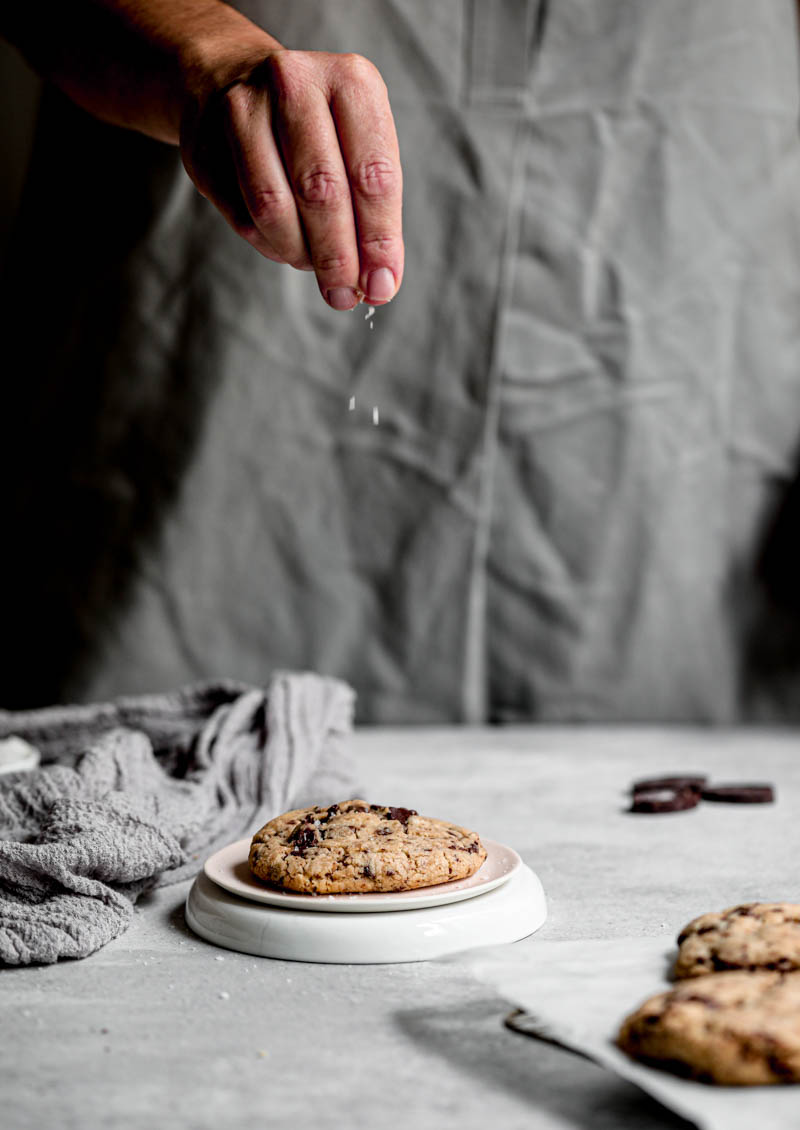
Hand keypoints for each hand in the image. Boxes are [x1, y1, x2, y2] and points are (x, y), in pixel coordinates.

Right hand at [181, 48, 403, 309]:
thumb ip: (375, 216)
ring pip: (273, 206)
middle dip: (337, 256)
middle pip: (321, 191)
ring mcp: (242, 108)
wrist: (233, 80)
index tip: (381, 286)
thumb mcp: (360, 152)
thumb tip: (380, 286)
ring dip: (299, 253)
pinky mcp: (203, 143)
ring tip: (314, 266)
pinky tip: (284, 245)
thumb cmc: (319, 130)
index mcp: (351, 81)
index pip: (373, 175)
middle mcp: (294, 82)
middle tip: (344, 295)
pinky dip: (269, 244)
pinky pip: (241, 215)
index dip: (379, 239)